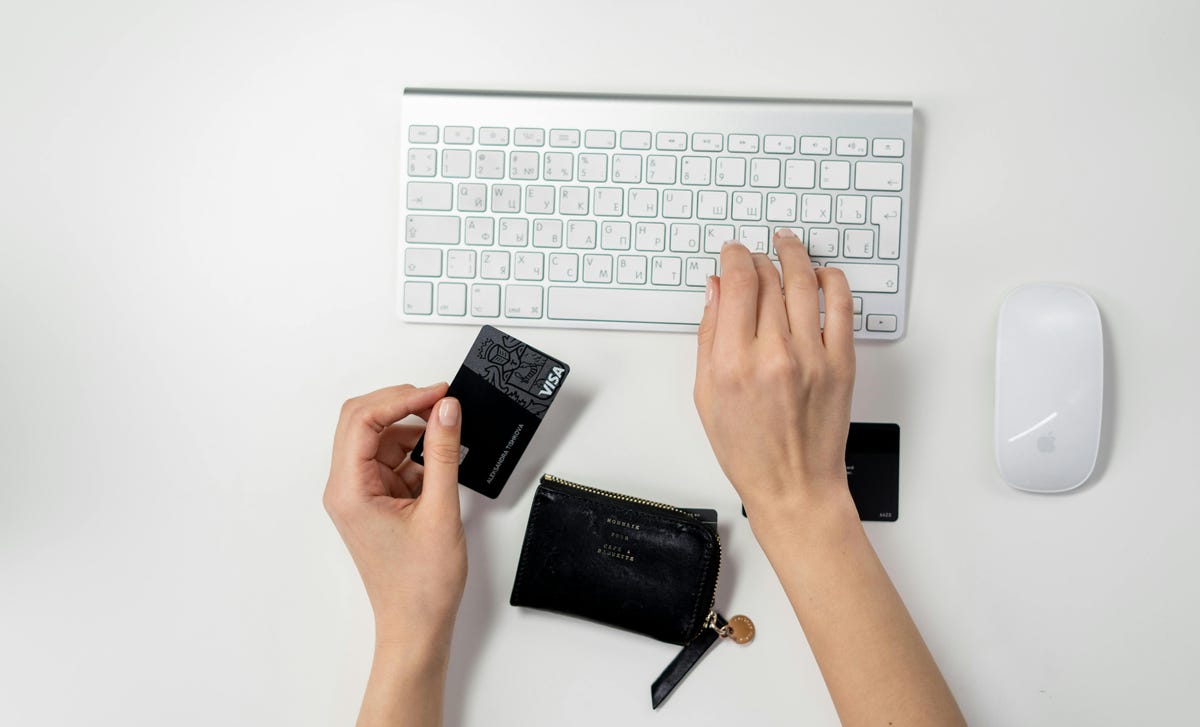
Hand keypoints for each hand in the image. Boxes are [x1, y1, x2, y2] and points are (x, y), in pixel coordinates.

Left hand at [323, 383, 466, 649]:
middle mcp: (346, 488)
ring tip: (448, 435)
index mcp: (349, 490)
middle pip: (363, 421)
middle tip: (441, 401)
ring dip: (412, 431)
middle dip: (402, 405)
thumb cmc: (420, 584)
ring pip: (379, 438)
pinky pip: (392, 460)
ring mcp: (359, 494)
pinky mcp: (376, 500)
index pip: (363, 420)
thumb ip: (443, 452)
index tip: (439, 393)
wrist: (417, 625)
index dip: (402, 398)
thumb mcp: (440, 509)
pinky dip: (416, 453)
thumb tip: (447, 409)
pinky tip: (440, 461)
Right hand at [693, 230, 856, 526]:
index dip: (734, 257)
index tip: (732, 252)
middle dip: (758, 257)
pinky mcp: (842, 363)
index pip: (737, 284)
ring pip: (804, 282)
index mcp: (733, 363)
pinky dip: (832, 280)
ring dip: (794, 255)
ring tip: (787, 244)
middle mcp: (774, 354)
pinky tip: (821, 274)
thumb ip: (709, 337)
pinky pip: (842, 305)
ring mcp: (813, 357)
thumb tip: (715, 290)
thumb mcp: (707, 396)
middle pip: (768, 279)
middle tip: (754, 254)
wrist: (794, 486)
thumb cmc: (749, 451)